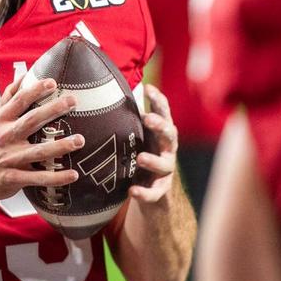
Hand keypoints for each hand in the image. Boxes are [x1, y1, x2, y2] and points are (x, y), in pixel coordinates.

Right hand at [0, 77, 82, 203]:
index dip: (35, 90)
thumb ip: (7, 99)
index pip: (19, 101)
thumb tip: (23, 76)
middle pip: (31, 120)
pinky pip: (38, 178)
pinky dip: (56, 178)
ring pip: (38, 151)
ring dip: (60, 146)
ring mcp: (10, 159)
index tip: (53, 82)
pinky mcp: (14, 178)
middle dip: (52, 109)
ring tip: (80, 140)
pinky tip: (73, 174)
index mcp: (0, 121)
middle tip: (72, 101)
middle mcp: (5, 137)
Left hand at [129, 84, 178, 205]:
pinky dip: (144, 192)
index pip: (164, 113)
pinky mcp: (160, 190)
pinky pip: (154, 192)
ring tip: (140, 158)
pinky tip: (132, 191)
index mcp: (162, 133)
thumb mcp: (140, 136)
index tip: (149, 88)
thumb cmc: (145, 154)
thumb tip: (110, 89)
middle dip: (160, 125)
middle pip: (170, 134)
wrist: (155, 191)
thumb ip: (132, 118)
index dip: (159, 100)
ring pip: (165, 164)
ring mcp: (166, 171)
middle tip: (148, 118)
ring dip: (153, 160)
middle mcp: (168, 149)